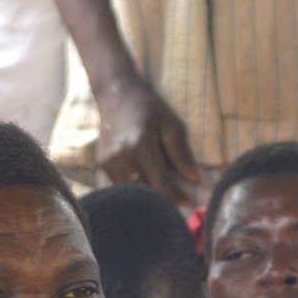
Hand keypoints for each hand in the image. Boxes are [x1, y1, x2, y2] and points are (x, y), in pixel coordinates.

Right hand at [95, 75, 199, 203]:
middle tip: (176, 199)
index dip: (175, 196)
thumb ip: (182, 154)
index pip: (160, 182)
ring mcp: (108, 161)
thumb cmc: (150, 108)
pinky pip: (121, 185)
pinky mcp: (102, 164)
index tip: (188, 203)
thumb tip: (195, 180)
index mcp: (141, 144)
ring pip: (132, 191)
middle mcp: (121, 156)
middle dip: (162, 197)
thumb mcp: (171, 125)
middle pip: (145, 191)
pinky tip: (143, 176)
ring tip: (160, 187)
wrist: (117, 94)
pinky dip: (134, 185)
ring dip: (147, 192)